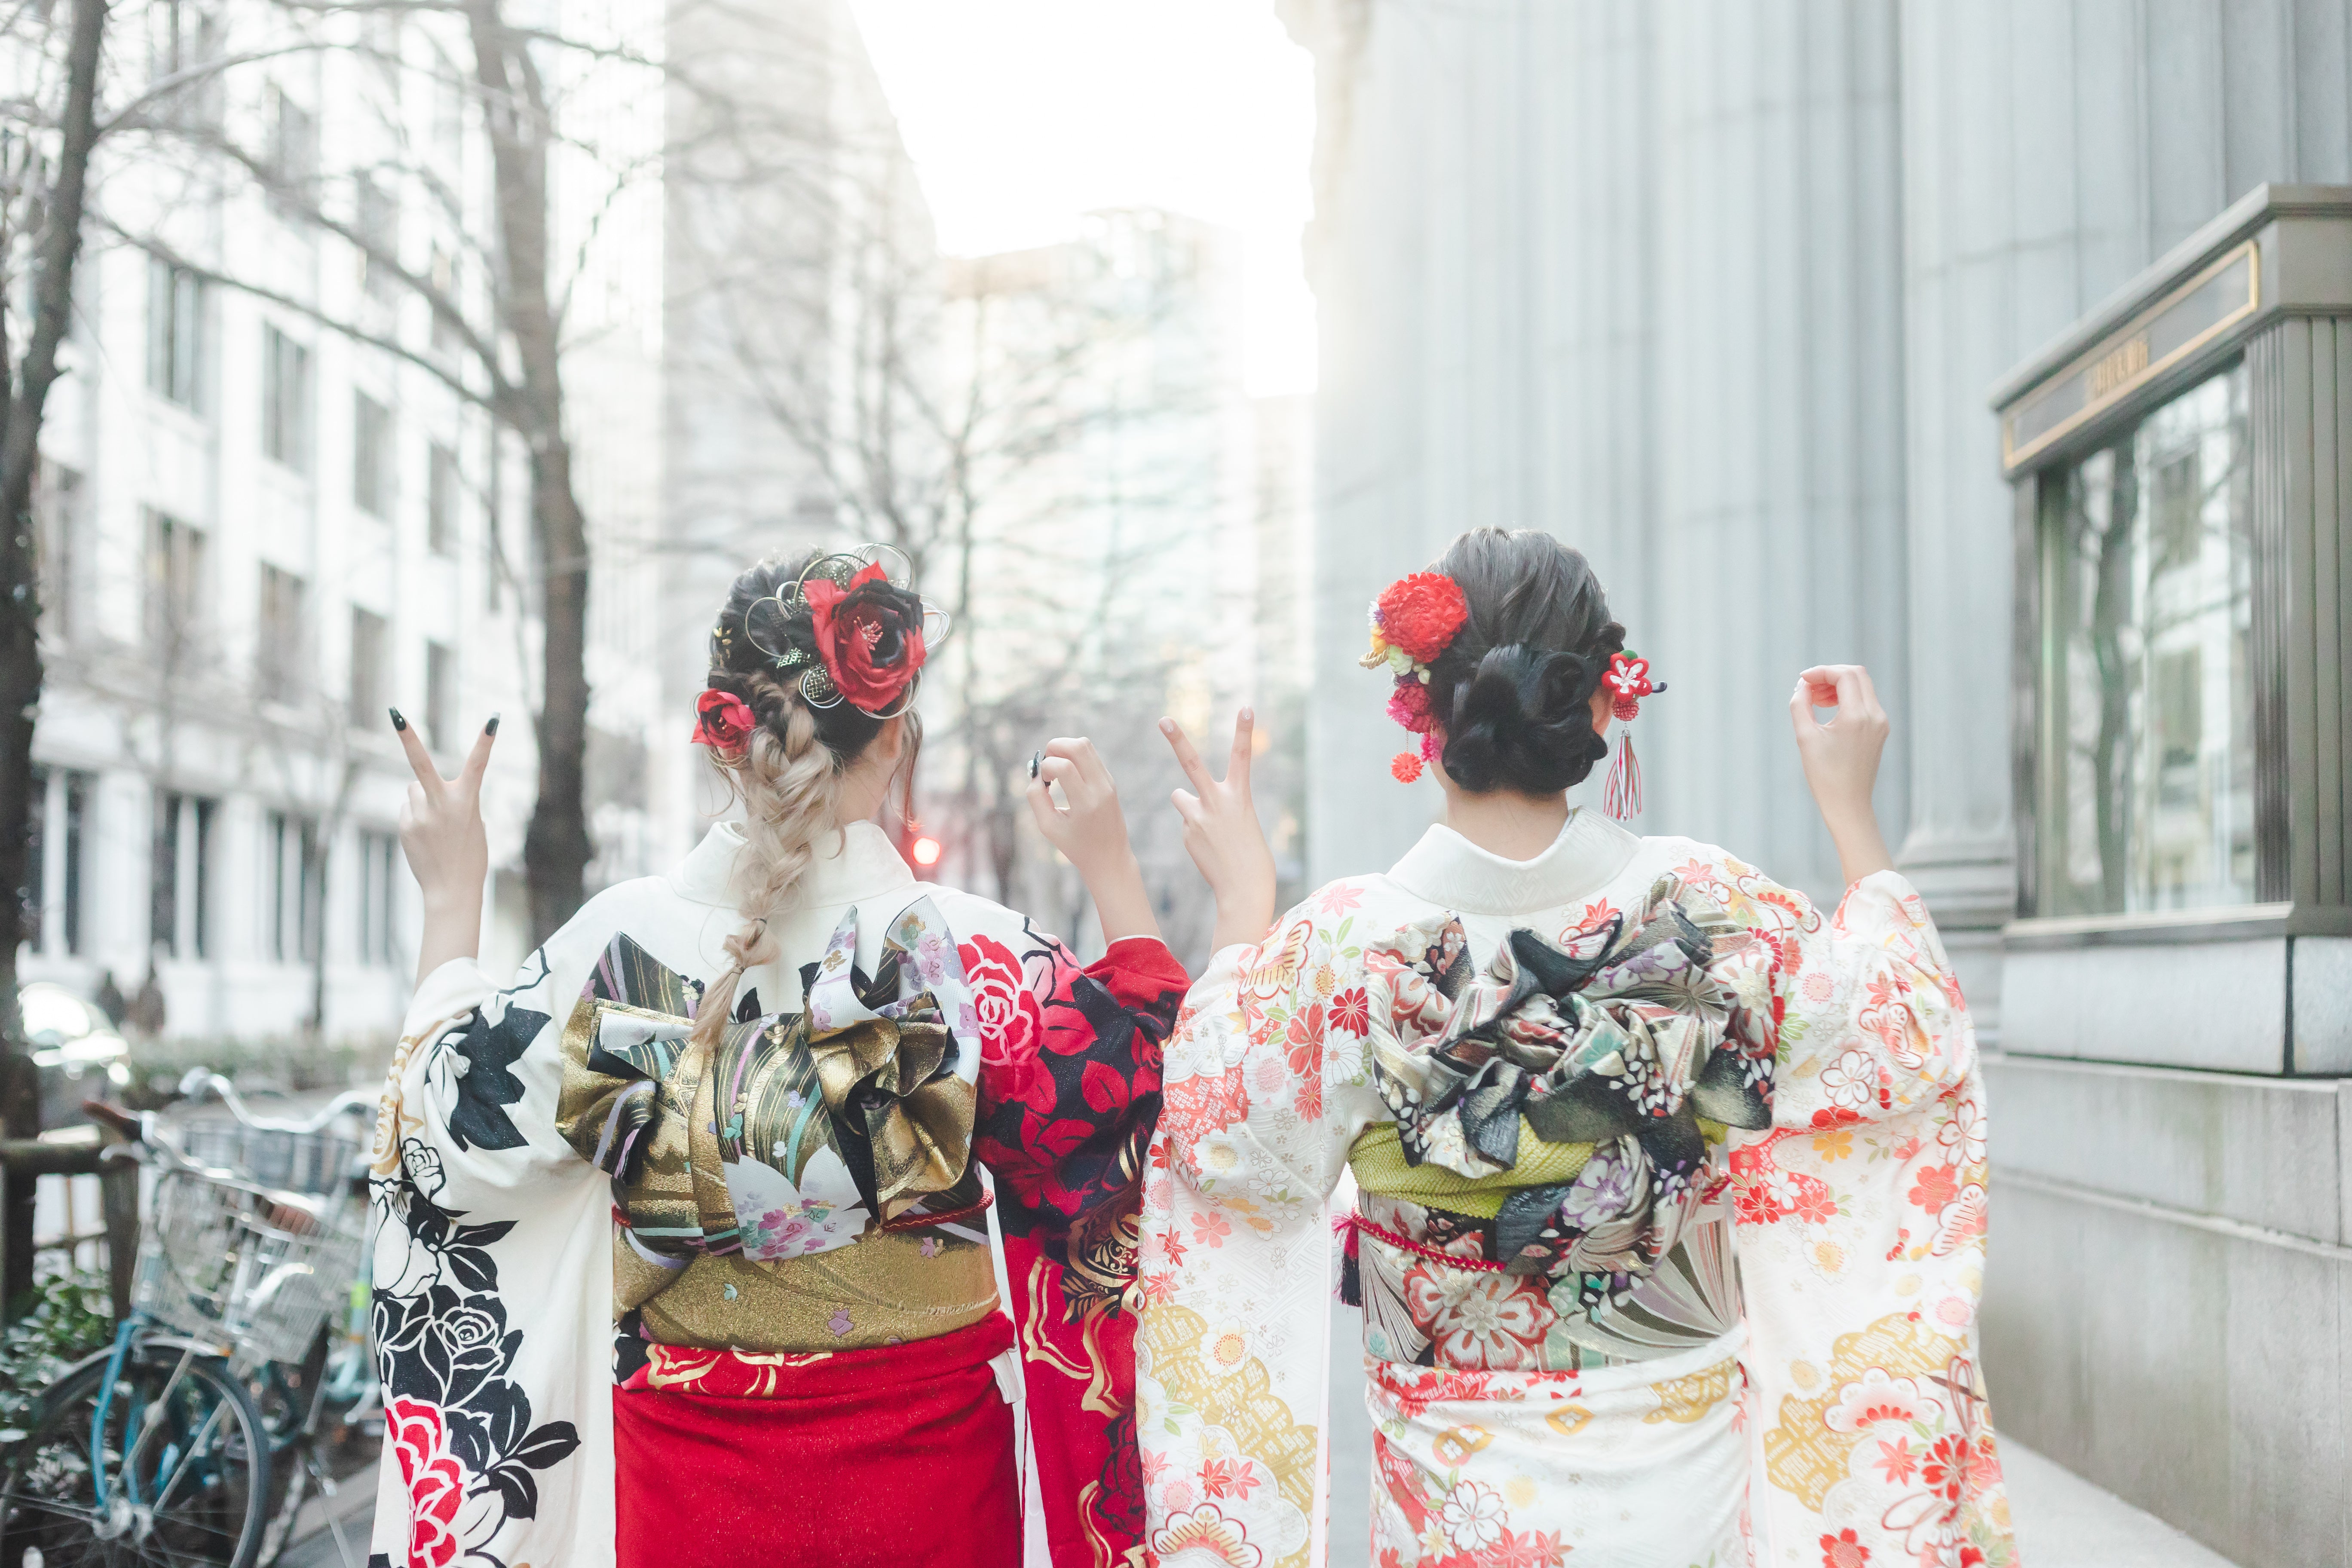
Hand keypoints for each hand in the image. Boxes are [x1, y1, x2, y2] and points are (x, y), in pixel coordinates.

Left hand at [396, 709, 496, 983]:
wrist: (451, 891)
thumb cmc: (470, 857)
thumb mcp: (472, 825)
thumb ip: (451, 802)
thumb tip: (419, 790)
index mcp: (466, 803)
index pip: (478, 766)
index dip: (485, 742)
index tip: (492, 719)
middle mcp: (440, 805)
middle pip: (420, 764)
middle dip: (407, 736)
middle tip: (394, 711)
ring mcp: (418, 816)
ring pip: (414, 790)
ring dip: (422, 800)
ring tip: (435, 826)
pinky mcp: (404, 826)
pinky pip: (408, 810)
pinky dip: (415, 818)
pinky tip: (426, 839)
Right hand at [1027, 738, 1158, 944]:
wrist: (1110, 858)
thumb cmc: (1076, 846)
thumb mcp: (1049, 827)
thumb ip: (1036, 798)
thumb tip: (1035, 774)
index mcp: (1085, 803)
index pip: (1064, 766)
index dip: (1045, 767)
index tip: (1042, 782)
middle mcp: (1100, 789)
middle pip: (1078, 746)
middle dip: (1054, 747)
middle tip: (1047, 766)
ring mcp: (1108, 783)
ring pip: (1086, 745)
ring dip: (1064, 749)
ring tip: (1055, 769)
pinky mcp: (1110, 781)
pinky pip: (1091, 755)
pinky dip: (1074, 756)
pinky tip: (1067, 774)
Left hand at [1162, 710, 1276, 952]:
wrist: (1244, 887)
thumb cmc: (1249, 854)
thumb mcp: (1240, 821)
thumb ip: (1214, 805)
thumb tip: (1184, 803)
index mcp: (1239, 796)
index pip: (1243, 756)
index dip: (1244, 730)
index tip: (1245, 707)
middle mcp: (1216, 801)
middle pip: (1192, 762)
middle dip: (1177, 739)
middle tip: (1163, 719)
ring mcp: (1198, 817)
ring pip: (1181, 797)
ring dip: (1188, 807)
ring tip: (1208, 831)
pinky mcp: (1187, 832)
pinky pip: (1186, 824)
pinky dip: (1194, 833)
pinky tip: (1207, 849)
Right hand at [1787, 666, 1893, 883]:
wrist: (1848, 805)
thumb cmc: (1824, 776)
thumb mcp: (1805, 737)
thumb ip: (1800, 705)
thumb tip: (1802, 686)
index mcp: (1857, 717)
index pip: (1845, 676)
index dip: (1821, 672)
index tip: (1802, 680)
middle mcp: (1875, 716)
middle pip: (1857, 675)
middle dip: (1830, 675)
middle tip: (1808, 688)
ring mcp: (1881, 723)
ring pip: (1862, 686)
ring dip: (1838, 686)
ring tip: (1815, 699)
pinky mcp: (1880, 730)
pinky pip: (1865, 701)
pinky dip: (1847, 698)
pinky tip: (1829, 709)